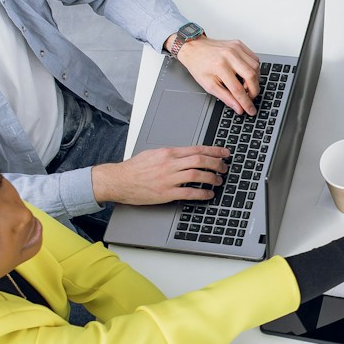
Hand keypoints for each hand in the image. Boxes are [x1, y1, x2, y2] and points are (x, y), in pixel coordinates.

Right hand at [91, 144, 230, 205]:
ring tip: (218, 180)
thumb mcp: (153, 154)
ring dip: (212, 178)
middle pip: (200, 160)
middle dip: (216, 163)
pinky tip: (208, 194)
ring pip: (197, 175)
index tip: (224, 153)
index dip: (214, 151)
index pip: (197, 148)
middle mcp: (169, 163)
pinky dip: (202, 193)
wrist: (118, 180)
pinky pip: (189, 193)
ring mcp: (168, 178)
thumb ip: (171, 155)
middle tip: (224, 167)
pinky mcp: (165, 193)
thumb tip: (187, 155)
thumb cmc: (134, 168)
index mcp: (168, 152)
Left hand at [177, 36, 260, 115]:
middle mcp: (229, 56)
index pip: (238, 89)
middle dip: (254, 91)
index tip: (250, 110)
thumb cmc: (199, 65)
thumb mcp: (208, 85)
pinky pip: (254, 58)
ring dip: (255, 80)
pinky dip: (254, 69)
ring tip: (246, 86)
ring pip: (256, 67)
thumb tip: (238, 107)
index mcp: (220, 66)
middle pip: (251, 77)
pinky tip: (247, 74)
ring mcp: (236, 48)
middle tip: (250, 97)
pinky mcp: (239, 44)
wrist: (194, 48)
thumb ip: (225, 97)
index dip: (246, 102)